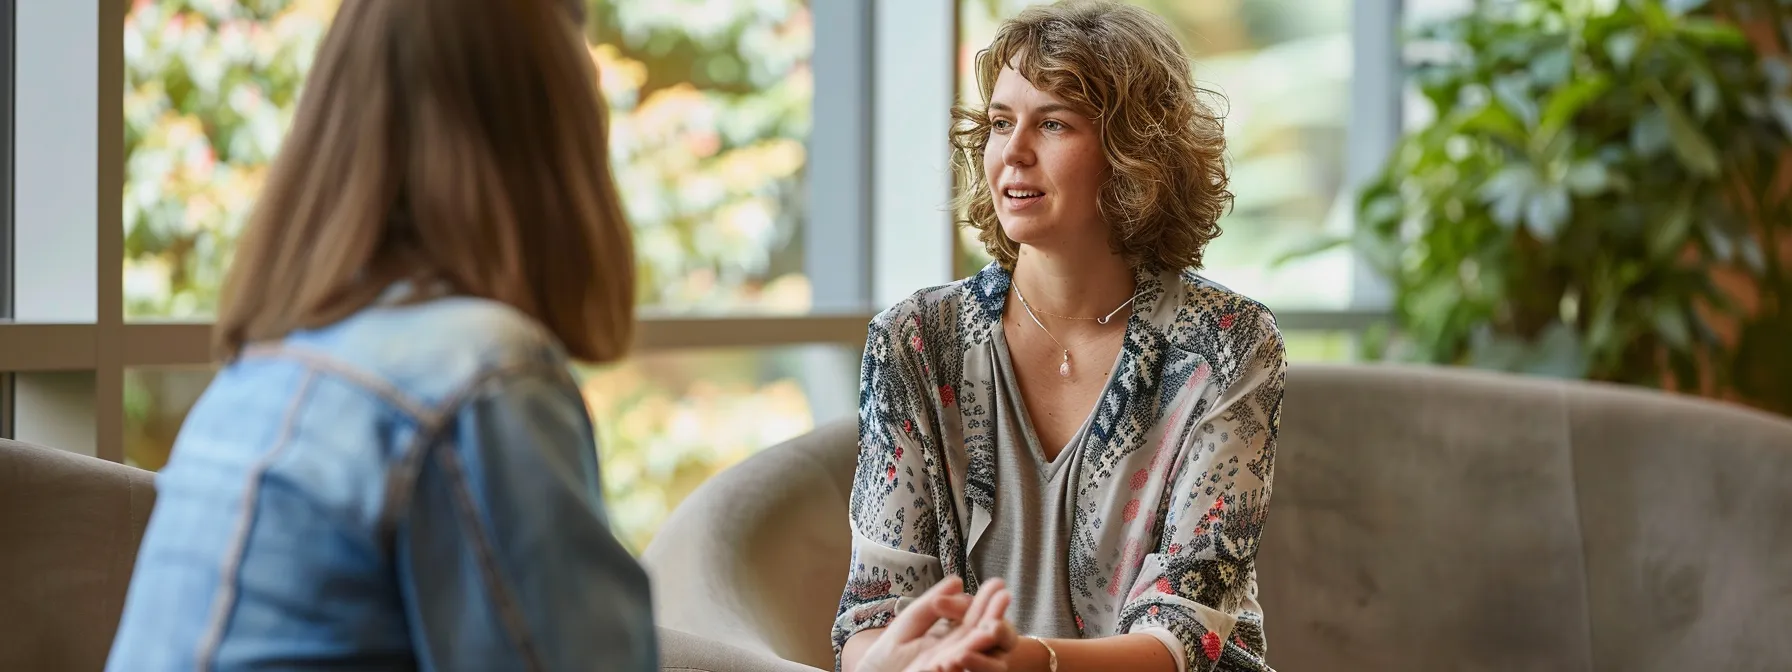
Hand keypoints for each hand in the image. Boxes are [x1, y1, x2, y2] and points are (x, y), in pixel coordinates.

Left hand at [859, 577, 1016, 671]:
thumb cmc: (885, 658)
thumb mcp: (907, 626)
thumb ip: (930, 606)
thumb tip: (957, 580)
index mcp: (951, 639)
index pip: (975, 620)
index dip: (987, 604)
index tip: (997, 585)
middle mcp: (956, 656)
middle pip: (983, 640)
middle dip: (995, 621)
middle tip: (1004, 600)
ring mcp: (951, 669)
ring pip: (980, 663)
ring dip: (982, 649)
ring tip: (986, 631)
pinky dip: (958, 668)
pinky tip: (952, 660)